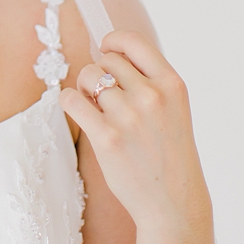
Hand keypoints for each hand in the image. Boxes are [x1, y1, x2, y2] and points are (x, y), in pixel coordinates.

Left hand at [60, 30, 211, 239]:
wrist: (173, 202)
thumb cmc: (168, 153)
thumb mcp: (174, 109)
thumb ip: (148, 81)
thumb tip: (107, 53)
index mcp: (172, 84)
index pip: (134, 42)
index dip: (113, 41)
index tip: (105, 48)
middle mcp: (152, 96)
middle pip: (105, 61)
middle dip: (99, 74)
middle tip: (103, 96)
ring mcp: (128, 116)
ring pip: (87, 77)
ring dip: (85, 90)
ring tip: (96, 109)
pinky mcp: (106, 137)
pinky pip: (71, 100)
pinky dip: (69, 101)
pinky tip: (80, 112)